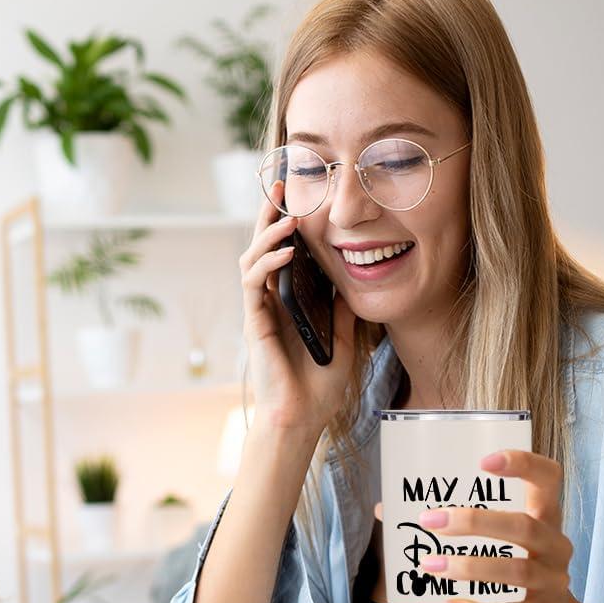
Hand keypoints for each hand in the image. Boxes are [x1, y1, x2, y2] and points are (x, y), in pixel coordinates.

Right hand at [239, 180, 355, 435]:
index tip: (299, 195)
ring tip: (288, 214)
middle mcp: (269, 302)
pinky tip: (286, 251)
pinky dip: (268, 263)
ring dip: (268, 234)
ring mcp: (259, 312)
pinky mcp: (254, 324)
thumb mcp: (343, 338)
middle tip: (280, 183)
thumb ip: (342, 309)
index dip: (287, 224)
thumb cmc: (319, 386)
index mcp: (288, 303)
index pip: (284, 254)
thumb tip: (351, 278)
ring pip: (252, 260)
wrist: (302, 418)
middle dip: (269, 214)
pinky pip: (253, 285)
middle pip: (262, 247)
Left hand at [409, 450, 582, 602]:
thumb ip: (453, 522)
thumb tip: (387, 509)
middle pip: (523, 526)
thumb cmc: (514, 568)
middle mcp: (555, 544)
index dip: (523, 463)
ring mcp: (553, 581)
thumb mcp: (499, 541)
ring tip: (429, 565)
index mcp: (545, 514)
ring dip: (468, 567)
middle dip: (474, 522)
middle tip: (429, 521)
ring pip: (515, 571)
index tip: (484, 462)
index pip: (548, 477)